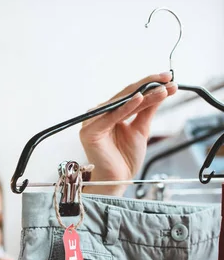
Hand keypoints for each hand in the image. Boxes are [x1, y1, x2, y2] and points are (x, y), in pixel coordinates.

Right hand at [80, 72, 177, 195]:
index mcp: (109, 113)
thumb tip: (161, 88)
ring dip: (143, 94)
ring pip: (121, 103)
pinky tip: (140, 98)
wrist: (118, 180)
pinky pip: (111, 116)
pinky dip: (126, 107)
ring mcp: (93, 122)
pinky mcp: (90, 132)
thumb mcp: (141, 129)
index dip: (149, 85)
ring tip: (162, 89)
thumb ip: (148, 109)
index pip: (131, 94)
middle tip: (168, 79)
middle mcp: (99, 114)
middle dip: (148, 86)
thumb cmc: (125, 159)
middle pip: (126, 95)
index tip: (169, 79)